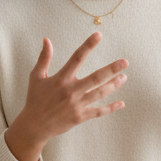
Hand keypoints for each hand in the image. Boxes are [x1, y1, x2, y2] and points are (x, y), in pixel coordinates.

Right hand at [6, 32, 127, 160]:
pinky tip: (121, 103)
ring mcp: (77, 105)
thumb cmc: (35, 99)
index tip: (98, 35)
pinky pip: (99, 111)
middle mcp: (71, 91)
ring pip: (100, 93)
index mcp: (61, 79)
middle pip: (96, 77)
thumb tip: (46, 39)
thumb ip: (44, 58)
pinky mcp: (80, 117)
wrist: (34, 126)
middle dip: (112, 69)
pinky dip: (111, 108)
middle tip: (125, 62)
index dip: (88, 45)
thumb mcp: (36, 76)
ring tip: (124, 77)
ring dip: (114, 85)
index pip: (77, 57)